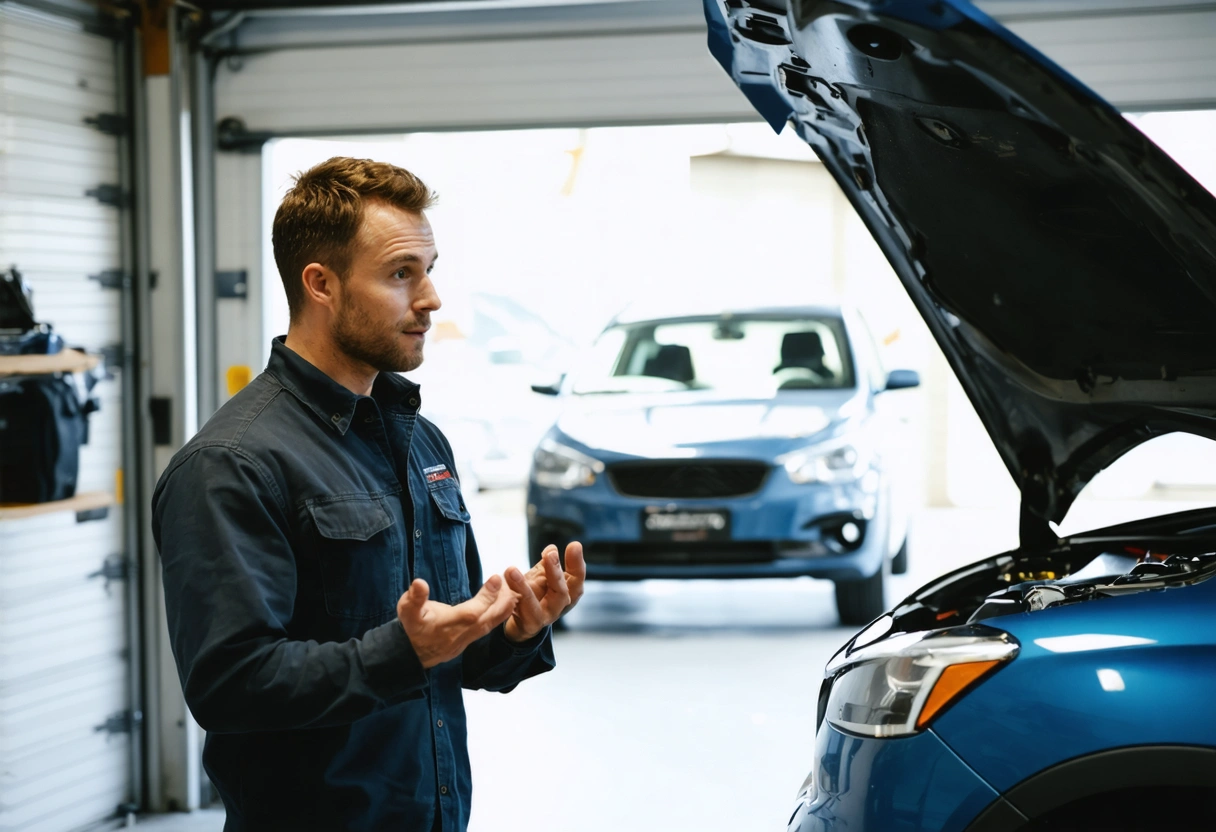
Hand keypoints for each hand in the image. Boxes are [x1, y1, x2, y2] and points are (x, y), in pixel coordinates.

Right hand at [397, 575, 517, 667]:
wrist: (409, 655)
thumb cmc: (410, 627)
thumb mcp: (406, 610)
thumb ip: (414, 598)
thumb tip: (419, 583)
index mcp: (444, 626)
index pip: (471, 613)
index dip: (485, 597)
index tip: (496, 579)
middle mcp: (457, 636)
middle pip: (485, 621)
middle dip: (501, 603)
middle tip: (514, 586)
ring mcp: (463, 641)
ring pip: (488, 627)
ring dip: (503, 610)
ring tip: (514, 594)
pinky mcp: (467, 643)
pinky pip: (486, 630)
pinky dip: (498, 617)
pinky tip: (505, 606)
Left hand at [503, 541, 585, 641]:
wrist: (519, 623)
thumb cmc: (534, 596)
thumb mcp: (542, 577)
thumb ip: (547, 565)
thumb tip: (551, 549)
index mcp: (565, 594)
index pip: (576, 579)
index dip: (577, 563)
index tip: (574, 545)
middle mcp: (557, 608)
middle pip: (562, 593)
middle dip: (555, 572)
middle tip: (550, 554)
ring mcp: (541, 618)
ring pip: (534, 605)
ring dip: (523, 588)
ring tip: (512, 571)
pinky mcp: (525, 626)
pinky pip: (516, 613)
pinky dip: (508, 600)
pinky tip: (502, 586)